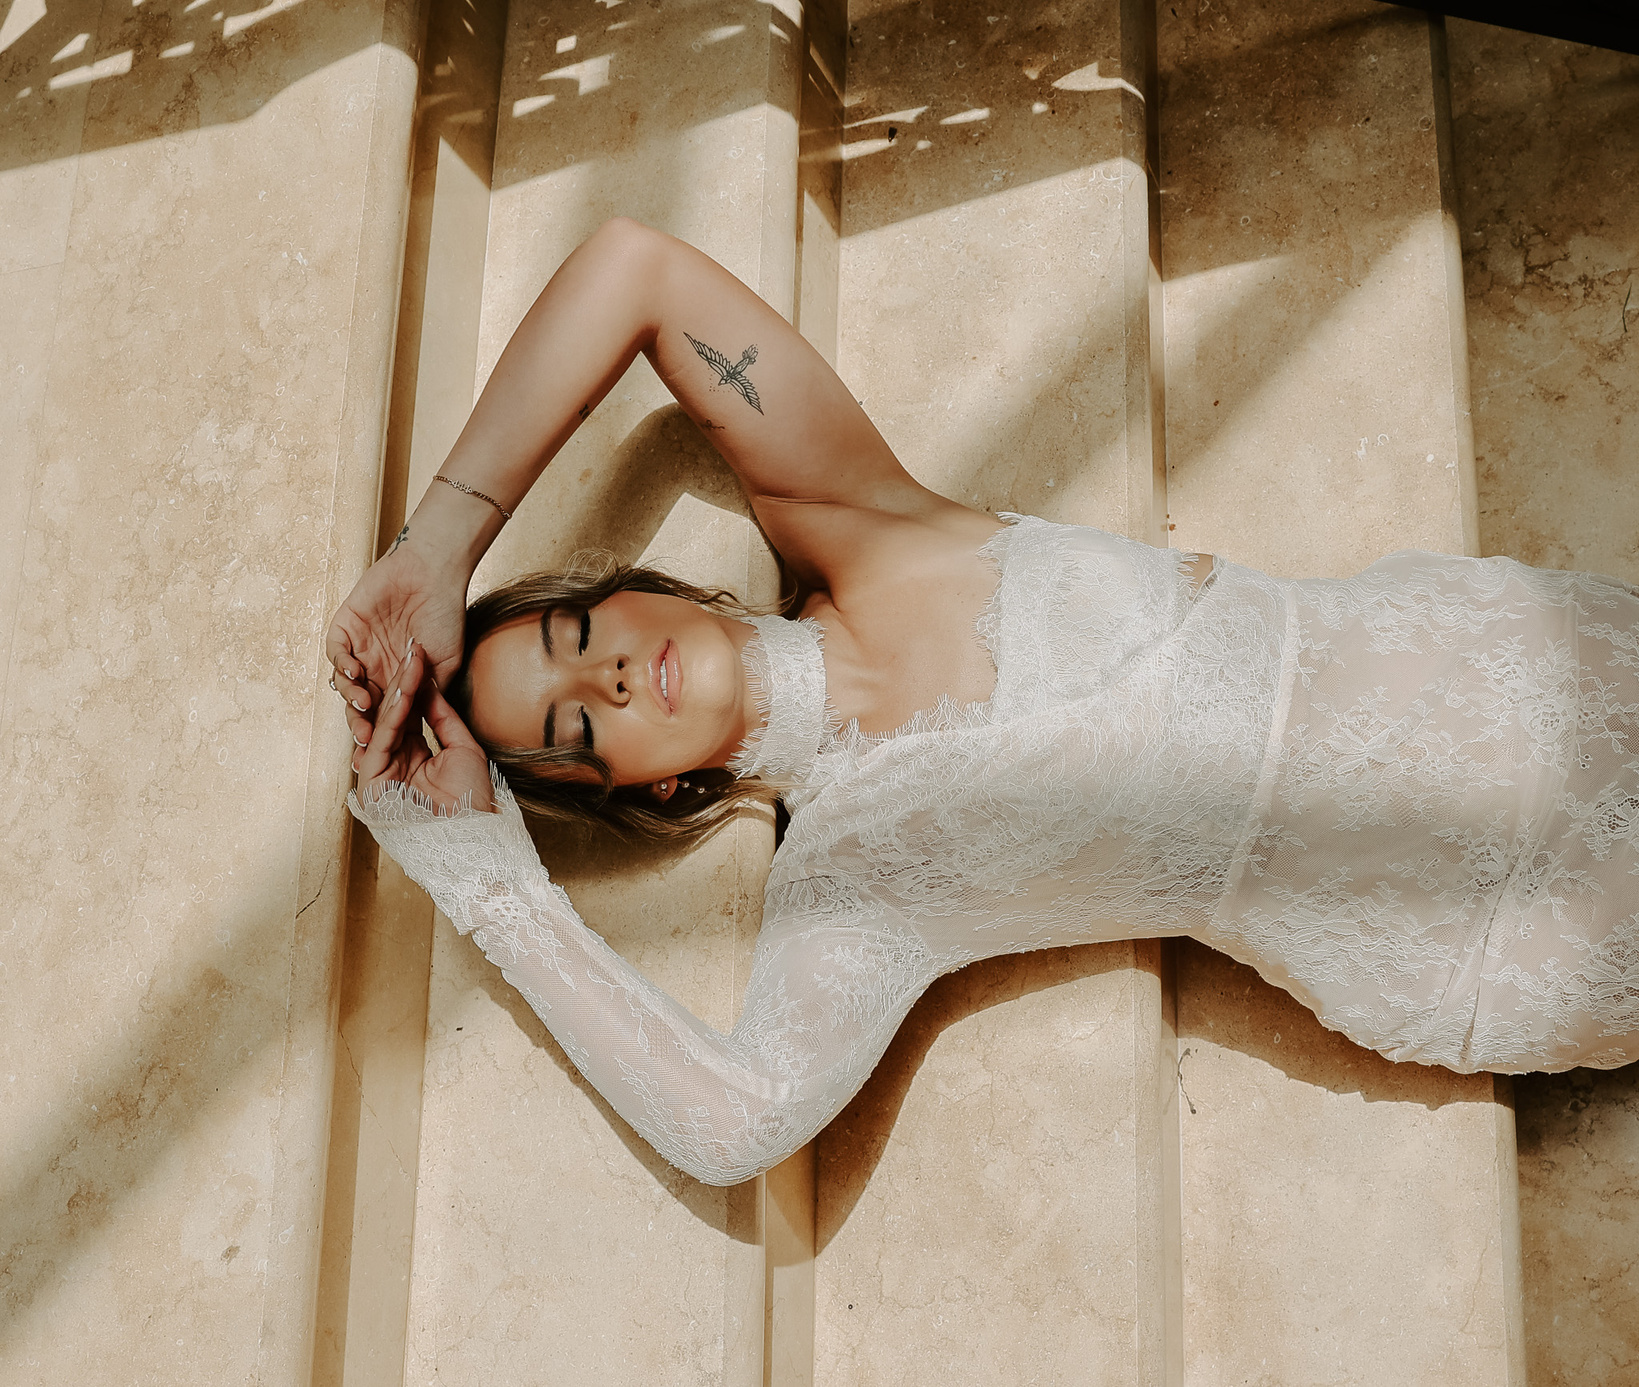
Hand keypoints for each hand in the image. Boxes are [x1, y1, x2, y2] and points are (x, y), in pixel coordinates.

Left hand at [326, 537, 469, 744]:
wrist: (435, 574)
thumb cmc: (446, 616)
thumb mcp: (445, 665)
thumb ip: (430, 695)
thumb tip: (421, 727)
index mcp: (398, 679)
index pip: (384, 712)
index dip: (382, 733)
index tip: (383, 753)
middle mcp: (376, 667)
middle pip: (360, 704)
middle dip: (361, 723)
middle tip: (366, 739)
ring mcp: (359, 647)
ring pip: (344, 682)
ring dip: (351, 697)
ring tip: (364, 703)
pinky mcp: (345, 627)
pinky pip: (335, 652)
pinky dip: (341, 665)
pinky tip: (355, 672)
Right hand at [355, 642, 495, 813]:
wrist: (471, 836)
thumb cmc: (473, 801)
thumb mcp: (463, 749)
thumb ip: (443, 717)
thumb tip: (431, 687)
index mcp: (414, 757)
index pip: (411, 715)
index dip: (417, 686)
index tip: (423, 656)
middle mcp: (395, 763)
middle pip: (395, 714)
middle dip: (405, 681)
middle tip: (413, 648)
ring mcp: (382, 771)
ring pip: (386, 721)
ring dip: (399, 689)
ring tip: (410, 660)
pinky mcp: (372, 780)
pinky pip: (382, 737)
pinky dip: (393, 712)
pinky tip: (404, 688)